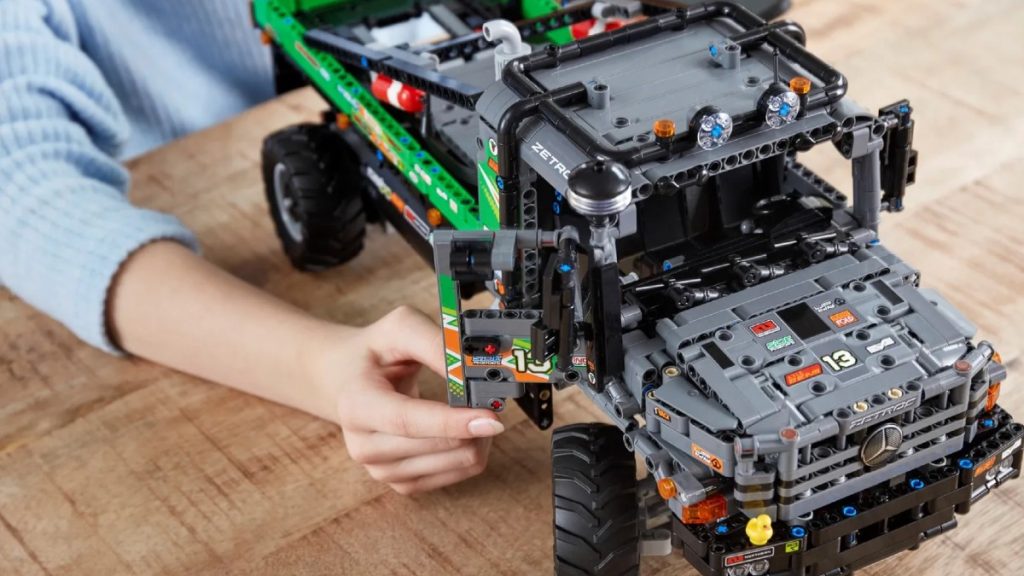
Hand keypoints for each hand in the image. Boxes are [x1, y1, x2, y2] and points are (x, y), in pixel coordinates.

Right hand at [314, 306, 504, 494]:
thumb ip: (436, 344)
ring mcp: (381, 470)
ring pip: (456, 463)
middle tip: (491, 395)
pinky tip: (466, 428)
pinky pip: (457, 475)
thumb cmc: (376, 353)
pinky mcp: (402, 484)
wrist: (347, 381)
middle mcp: (363, 446)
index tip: (492, 418)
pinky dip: (472, 450)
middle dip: (476, 422)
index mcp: (357, 405)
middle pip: (438, 446)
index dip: (451, 422)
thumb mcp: (400, 329)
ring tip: (474, 408)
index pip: (407, 421)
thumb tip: (473, 368)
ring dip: (478, 436)